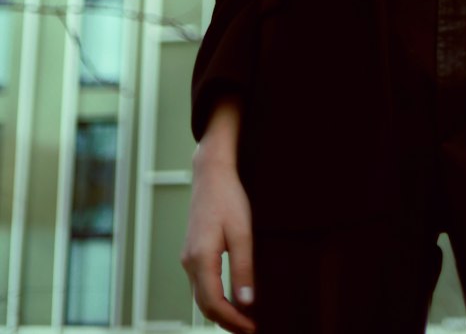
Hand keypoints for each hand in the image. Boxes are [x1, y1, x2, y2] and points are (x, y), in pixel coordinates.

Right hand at [181, 149, 256, 332]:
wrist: (210, 174)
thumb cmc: (228, 198)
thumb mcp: (242, 233)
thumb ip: (243, 269)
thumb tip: (246, 301)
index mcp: (201, 259)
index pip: (214, 304)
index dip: (232, 321)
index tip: (251, 328)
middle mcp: (189, 263)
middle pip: (204, 306)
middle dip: (226, 321)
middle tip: (249, 329)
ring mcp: (187, 258)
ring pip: (200, 297)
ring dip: (219, 312)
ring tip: (242, 319)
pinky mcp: (191, 253)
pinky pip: (200, 285)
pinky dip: (213, 298)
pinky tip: (229, 299)